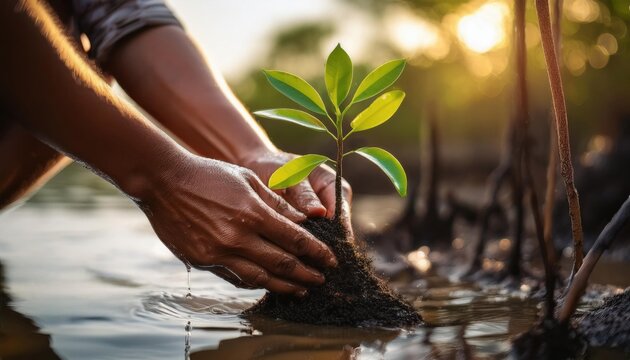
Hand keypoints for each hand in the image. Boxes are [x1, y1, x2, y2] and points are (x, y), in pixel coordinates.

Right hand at [136, 153, 337, 295]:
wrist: (164, 181)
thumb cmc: (209, 175)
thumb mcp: (248, 179)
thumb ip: (277, 203)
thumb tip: (304, 221)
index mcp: (253, 213)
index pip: (295, 239)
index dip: (317, 252)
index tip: (331, 260)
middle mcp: (238, 237)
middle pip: (282, 263)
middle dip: (307, 274)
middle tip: (321, 280)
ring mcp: (218, 252)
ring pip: (260, 278)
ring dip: (284, 286)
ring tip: (301, 290)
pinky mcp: (203, 261)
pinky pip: (235, 278)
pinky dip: (255, 283)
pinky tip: (268, 283)